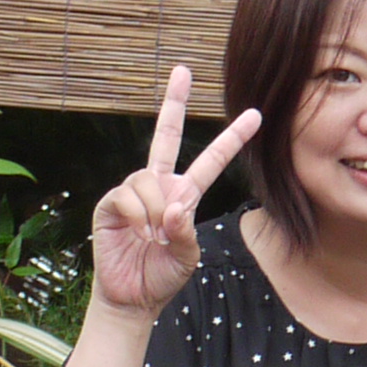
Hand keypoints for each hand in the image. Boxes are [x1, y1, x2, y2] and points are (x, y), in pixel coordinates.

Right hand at [91, 67, 263, 319]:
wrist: (132, 296)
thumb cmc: (162, 276)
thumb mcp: (187, 257)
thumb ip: (185, 233)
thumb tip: (172, 208)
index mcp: (184, 195)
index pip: (211, 160)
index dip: (232, 139)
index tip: (256, 114)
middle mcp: (159, 186)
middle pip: (165, 135)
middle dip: (172, 102)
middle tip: (183, 70)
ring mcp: (133, 192)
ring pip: (147, 179)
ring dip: (154, 210)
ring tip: (151, 236)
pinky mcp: (110, 203)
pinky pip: (127, 196)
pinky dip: (136, 216)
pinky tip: (136, 233)